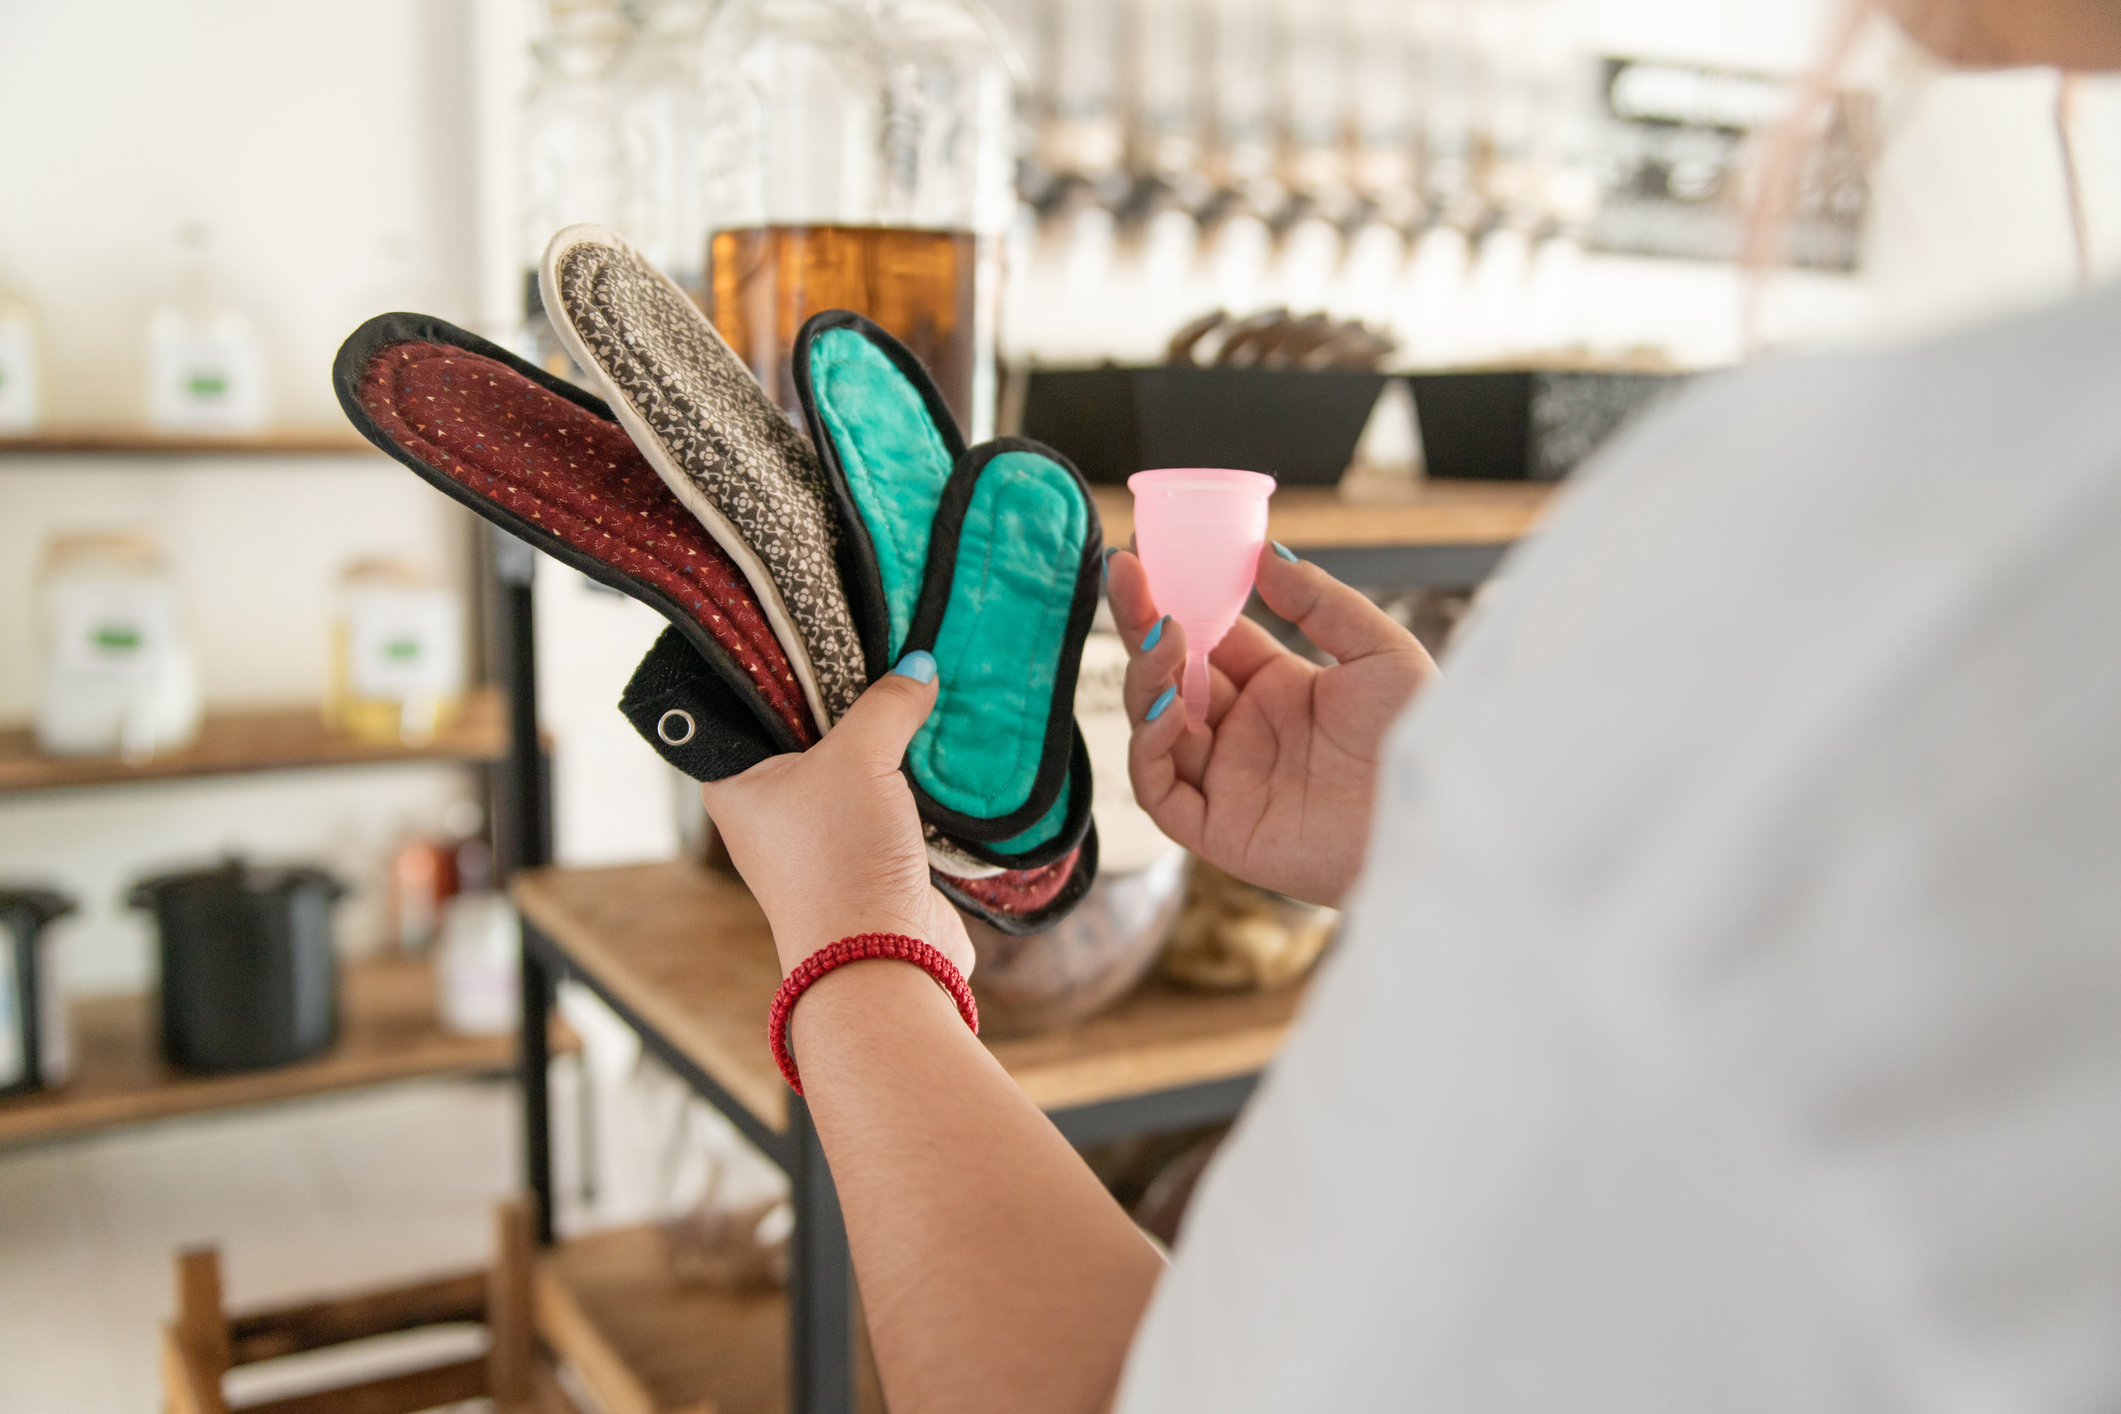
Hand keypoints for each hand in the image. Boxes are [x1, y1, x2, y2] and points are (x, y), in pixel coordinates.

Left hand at [700, 655, 973, 979]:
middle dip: (848, 699)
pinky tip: (933, 743)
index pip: (751, 703)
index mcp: (735, 782)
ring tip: (915, 688)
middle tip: (884, 647)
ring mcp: (817, 835)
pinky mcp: (863, 856)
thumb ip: (887, 704)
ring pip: (851, 766)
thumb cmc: (840, 857)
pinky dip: (906, 777)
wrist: (883, 958)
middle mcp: (768, 809)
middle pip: (807, 731)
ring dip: (883, 741)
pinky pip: (884, 799)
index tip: (829, 626)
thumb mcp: (859, 759)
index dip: (789, 665)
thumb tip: (918, 666)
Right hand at [1107, 546, 1435, 906]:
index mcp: (1277, 691)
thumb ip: (1319, 601)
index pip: (1206, 641)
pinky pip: (1159, 791)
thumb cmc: (1424, 739)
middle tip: (1126, 576)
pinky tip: (1168, 708)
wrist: (1442, 815)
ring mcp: (1227, 782)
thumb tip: (1263, 554)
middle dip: (1142, 626)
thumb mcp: (1380, 650)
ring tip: (1164, 636)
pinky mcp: (1221, 830)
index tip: (1147, 560)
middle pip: (1169, 678)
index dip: (1174, 601)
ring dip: (1145, 680)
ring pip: (1153, 729)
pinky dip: (1148, 748)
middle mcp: (1243, 735)